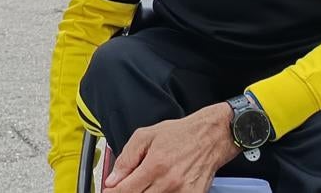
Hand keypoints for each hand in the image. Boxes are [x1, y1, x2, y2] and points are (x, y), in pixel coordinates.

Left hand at [104, 105, 238, 192]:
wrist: (210, 137)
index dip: (114, 192)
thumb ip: (127, 158)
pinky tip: (160, 186)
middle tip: (128, 185)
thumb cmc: (180, 134)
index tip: (110, 190)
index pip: (126, 190)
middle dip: (129, 192)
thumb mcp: (146, 136)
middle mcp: (169, 182)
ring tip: (147, 183)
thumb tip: (113, 179)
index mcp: (155, 165)